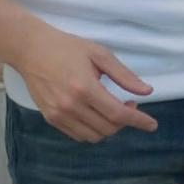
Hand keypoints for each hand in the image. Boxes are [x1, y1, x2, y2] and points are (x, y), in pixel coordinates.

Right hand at [11, 25, 158, 142]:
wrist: (31, 50)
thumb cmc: (68, 48)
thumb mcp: (100, 54)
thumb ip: (124, 75)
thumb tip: (146, 91)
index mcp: (85, 88)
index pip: (118, 114)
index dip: (138, 121)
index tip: (152, 125)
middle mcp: (71, 106)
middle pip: (108, 128)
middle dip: (125, 121)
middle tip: (129, 104)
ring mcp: (59, 115)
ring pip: (94, 136)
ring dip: (110, 128)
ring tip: (112, 110)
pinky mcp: (50, 119)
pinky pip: (78, 135)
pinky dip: (93, 130)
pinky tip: (96, 115)